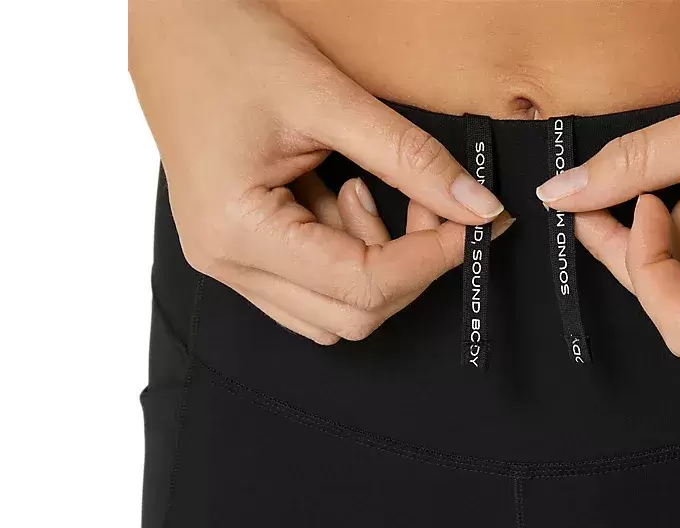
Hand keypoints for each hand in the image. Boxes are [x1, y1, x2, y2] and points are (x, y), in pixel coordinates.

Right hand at [129, 0, 507, 343]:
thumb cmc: (228, 47)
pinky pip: (314, 288)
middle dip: (409, 265)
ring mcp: (229, 263)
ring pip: (336, 310)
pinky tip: (342, 196)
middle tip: (431, 202)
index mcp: (238, 230)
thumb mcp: (328, 98)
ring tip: (367, 184)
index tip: (472, 221)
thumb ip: (409, 158)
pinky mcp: (240, 251)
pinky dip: (350, 255)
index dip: (430, 259)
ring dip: (379, 262)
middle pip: (354, 314)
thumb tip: (478, 207)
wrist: (169, 28)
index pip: (362, 285)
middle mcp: (227, 262)